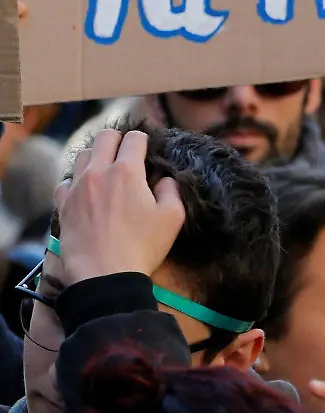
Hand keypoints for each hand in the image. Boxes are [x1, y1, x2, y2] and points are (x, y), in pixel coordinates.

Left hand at [55, 128, 184, 282]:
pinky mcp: (63, 205)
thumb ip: (172, 190)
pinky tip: (86, 192)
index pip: (134, 139)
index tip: (149, 150)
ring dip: (96, 157)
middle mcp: (98, 172)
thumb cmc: (141, 246)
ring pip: (82, 155)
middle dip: (119, 139)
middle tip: (128, 153)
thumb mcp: (173, 217)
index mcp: (127, 171)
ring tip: (106, 171)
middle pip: (104, 137)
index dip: (145, 140)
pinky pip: (65, 182)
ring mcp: (76, 188)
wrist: (103, 275)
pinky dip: (77, 181)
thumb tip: (164, 179)